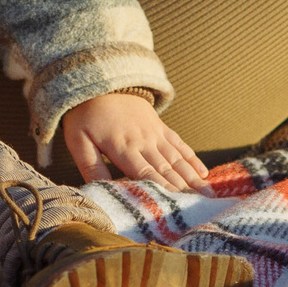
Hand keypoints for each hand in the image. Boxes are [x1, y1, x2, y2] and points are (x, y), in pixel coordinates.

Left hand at [60, 92, 211, 192]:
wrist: (99, 80)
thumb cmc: (85, 115)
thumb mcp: (78, 140)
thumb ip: (90, 166)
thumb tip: (99, 192)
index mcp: (123, 147)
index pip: (145, 174)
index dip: (161, 190)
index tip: (177, 205)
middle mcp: (143, 141)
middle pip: (166, 169)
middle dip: (185, 189)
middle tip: (203, 206)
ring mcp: (154, 133)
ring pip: (177, 159)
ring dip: (194, 177)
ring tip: (209, 194)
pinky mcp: (160, 126)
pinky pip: (179, 143)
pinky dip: (192, 158)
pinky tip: (203, 172)